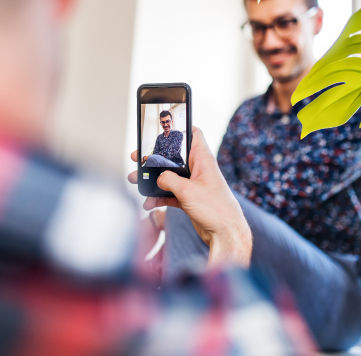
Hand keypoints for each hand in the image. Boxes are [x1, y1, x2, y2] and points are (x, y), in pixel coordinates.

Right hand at [128, 127, 251, 268]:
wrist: (225, 234)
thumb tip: (158, 178)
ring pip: (168, 177)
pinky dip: (158, 198)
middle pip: (173, 158)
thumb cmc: (215, 209)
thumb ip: (169, 180)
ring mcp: (193, 185)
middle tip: (137, 157)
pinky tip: (148, 203)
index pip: (193, 134)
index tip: (163, 127)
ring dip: (152, 180)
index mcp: (202, 159)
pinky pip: (169, 194)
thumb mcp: (187, 191)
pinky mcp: (189, 199)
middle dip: (154, 158)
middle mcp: (198, 169)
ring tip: (135, 180)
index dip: (180, 128)